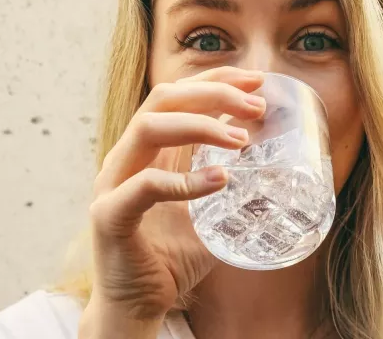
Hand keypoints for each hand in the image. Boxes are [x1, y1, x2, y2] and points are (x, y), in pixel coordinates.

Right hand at [79, 67, 265, 337]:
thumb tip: (273, 168)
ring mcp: (113, 183)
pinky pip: (145, 186)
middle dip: (213, 93)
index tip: (256, 81)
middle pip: (163, 99)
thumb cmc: (172, 254)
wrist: (138, 303)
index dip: (215, 79)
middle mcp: (127, 157)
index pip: (177, 96)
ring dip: (201, 126)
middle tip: (256, 106)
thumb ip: (226, 183)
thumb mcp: (208, 211)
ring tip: (242, 140)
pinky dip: (184, 180)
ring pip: (149, 128)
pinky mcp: (110, 215)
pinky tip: (219, 180)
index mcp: (147, 150)